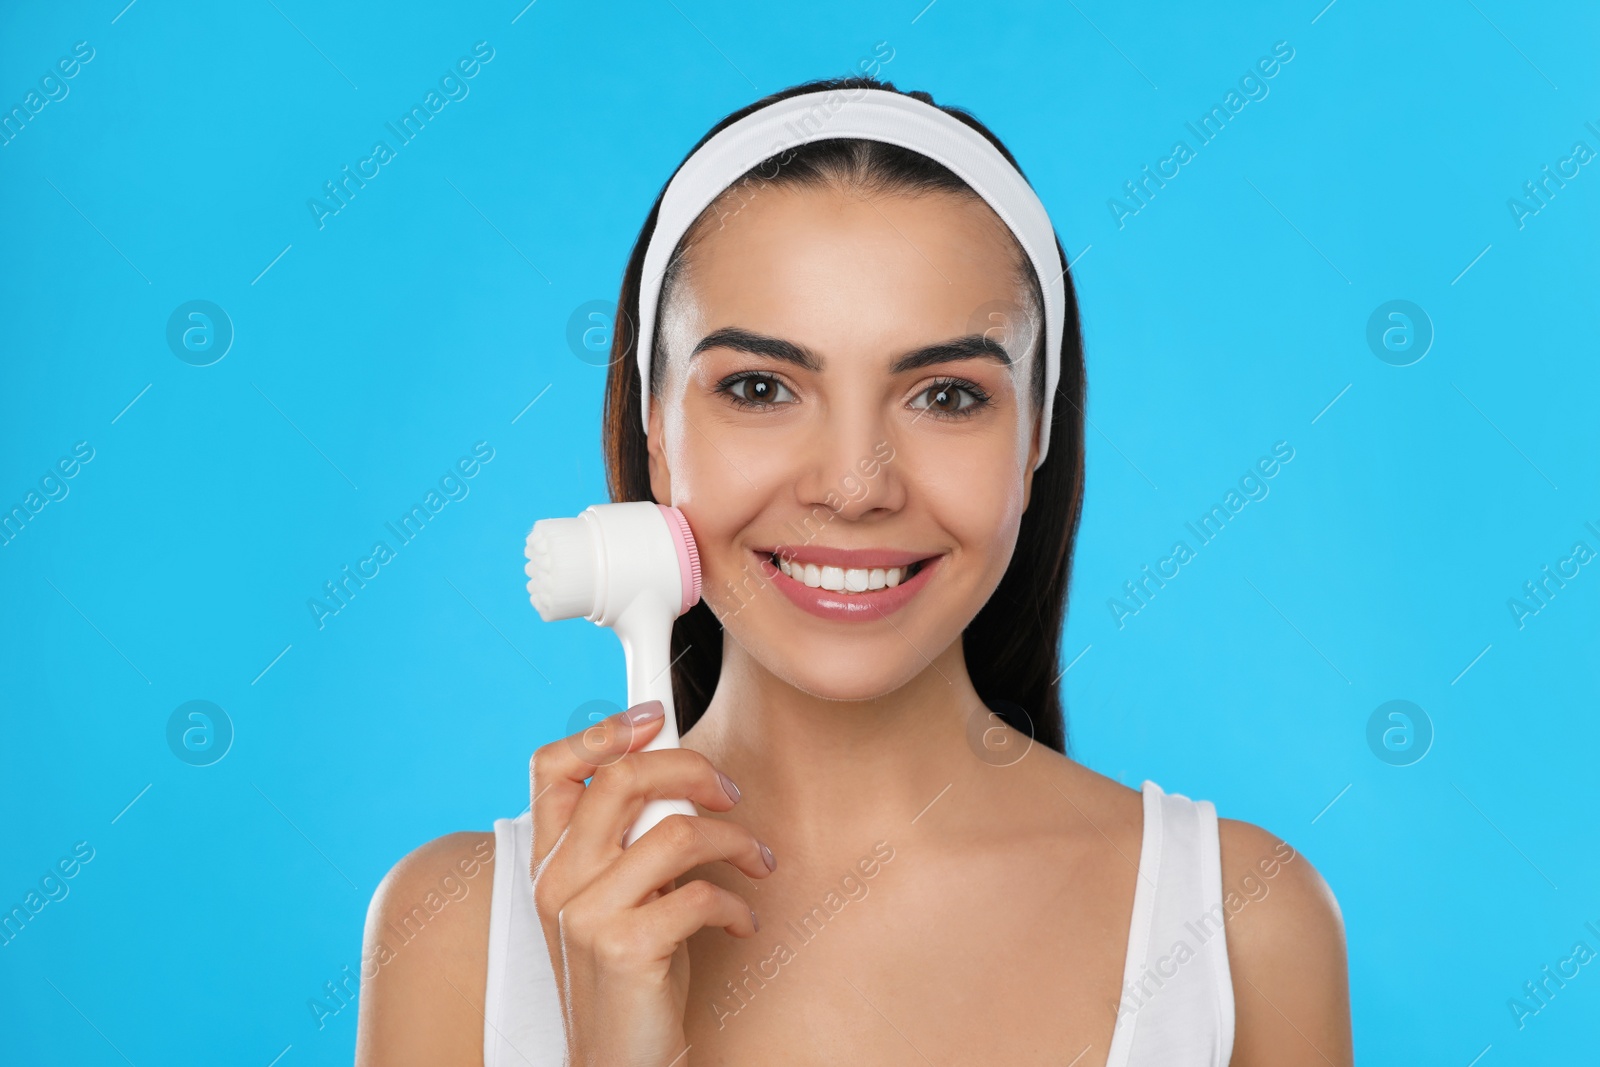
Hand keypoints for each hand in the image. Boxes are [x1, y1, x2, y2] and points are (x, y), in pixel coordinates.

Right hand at [529, 699, 776, 1066]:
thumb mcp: (617, 893)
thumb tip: (679, 771)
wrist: (618, 1059)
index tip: (658, 715)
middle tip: (729, 791)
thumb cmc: (630, 971)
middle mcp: (558, 880)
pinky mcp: (626, 948)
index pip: (552, 767)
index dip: (605, 729)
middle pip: (624, 778)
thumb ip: (628, 837)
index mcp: (549, 860)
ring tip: (753, 862)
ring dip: (734, 841)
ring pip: (676, 831)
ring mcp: (586, 913)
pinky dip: (736, 902)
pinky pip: (699, 893)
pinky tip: (739, 920)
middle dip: (692, 768)